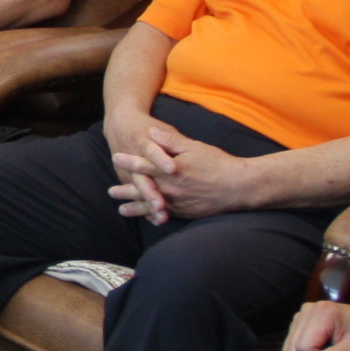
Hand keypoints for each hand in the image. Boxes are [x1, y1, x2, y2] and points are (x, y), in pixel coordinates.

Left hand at [107, 120, 253, 222]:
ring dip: (135, 208)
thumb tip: (152, 132)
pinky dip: (153, 216)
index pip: (142, 165)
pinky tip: (148, 219)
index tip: (115, 158)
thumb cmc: (217, 163)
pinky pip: (165, 214)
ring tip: (121, 210)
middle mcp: (169, 188)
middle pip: (141, 189)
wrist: (239, 187)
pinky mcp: (185, 213)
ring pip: (150, 205)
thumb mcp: (193, 146)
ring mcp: (177, 203)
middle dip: (125, 190)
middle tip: (111, 192)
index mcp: (169, 170)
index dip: (128, 161)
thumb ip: (170, 140)